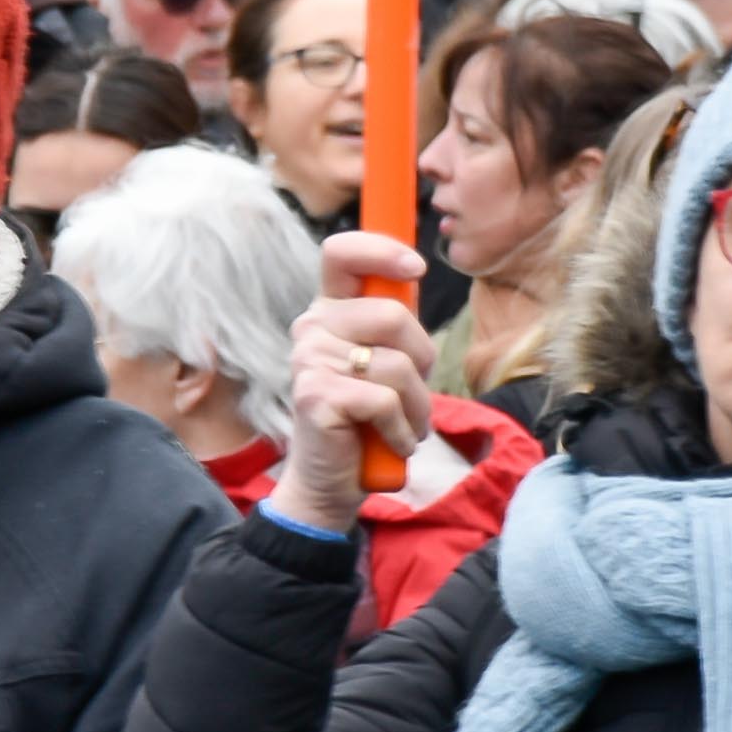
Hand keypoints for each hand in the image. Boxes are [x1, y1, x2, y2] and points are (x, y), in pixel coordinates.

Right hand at [276, 230, 437, 534]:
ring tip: (403, 425)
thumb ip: (392, 321)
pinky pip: (386, 401)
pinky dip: (402, 430)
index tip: (414, 268)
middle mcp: (312, 328)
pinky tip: (391, 443)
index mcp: (328, 310)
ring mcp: (309, 360)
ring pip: (397, 364)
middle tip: (412, 393)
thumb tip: (411, 273)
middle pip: (393, 315)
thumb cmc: (367, 419)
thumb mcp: (384, 360)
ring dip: (417, 407)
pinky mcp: (317, 396)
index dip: (380, 250)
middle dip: (421, 359)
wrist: (333, 480)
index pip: (341, 253)